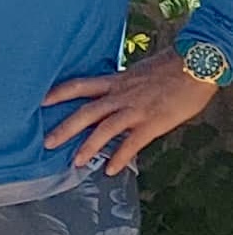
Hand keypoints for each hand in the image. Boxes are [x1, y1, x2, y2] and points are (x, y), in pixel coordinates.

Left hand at [44, 52, 218, 175]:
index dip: (58, 93)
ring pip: (104, 129)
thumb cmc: (171, 67)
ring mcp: (135, 109)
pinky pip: (132, 143)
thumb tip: (111, 94)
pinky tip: (110, 170)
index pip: (79, 85)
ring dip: (88, 147)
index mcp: (116, 81)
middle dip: (64, 128)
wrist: (196, 64)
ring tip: (75, 162)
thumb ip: (122, 85)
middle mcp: (120, 95)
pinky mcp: (152, 122)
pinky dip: (120, 157)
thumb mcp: (138, 72)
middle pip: (85, 112)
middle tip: (46, 143)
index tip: (40, 102)